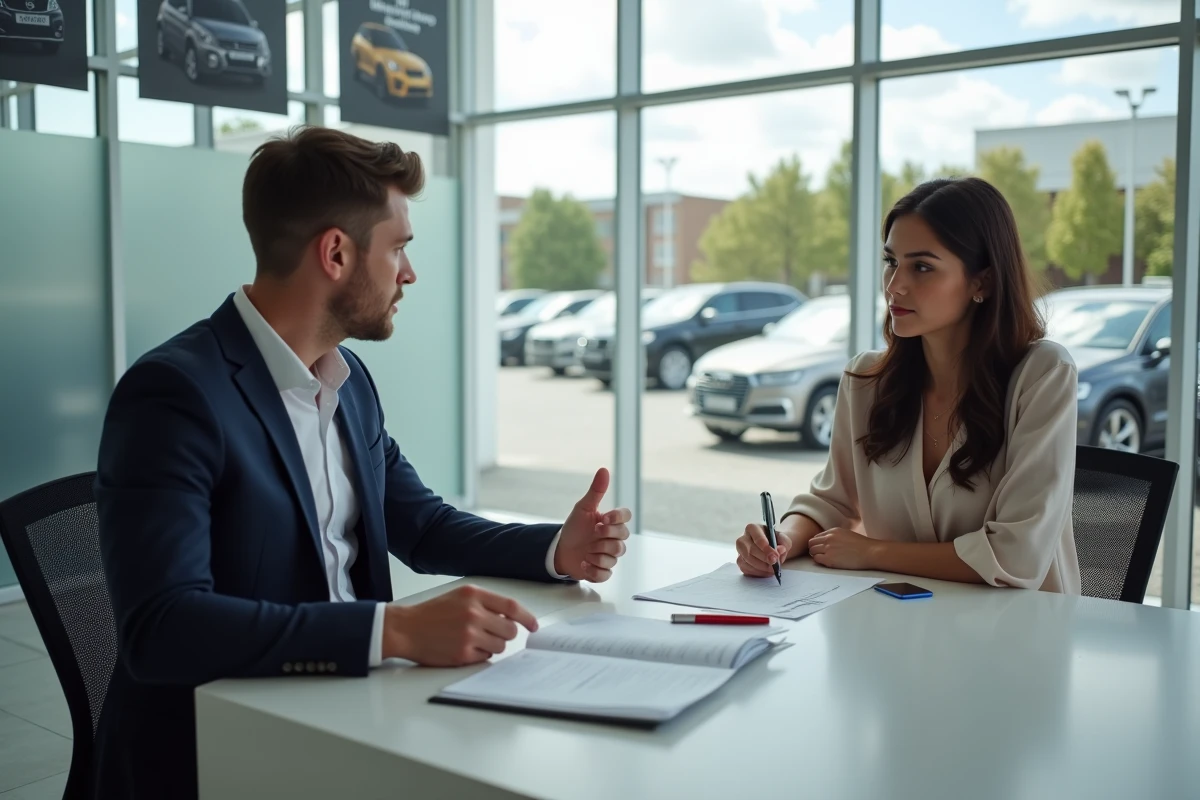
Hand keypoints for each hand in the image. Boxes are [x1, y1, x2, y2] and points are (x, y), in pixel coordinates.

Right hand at [382, 585, 537, 665]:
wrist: (405, 628)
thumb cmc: (432, 613)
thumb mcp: (459, 596)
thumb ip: (485, 603)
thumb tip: (511, 619)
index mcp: (473, 595)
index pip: (511, 607)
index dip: (527, 618)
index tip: (533, 626)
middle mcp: (473, 613)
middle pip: (510, 630)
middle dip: (506, 635)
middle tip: (492, 634)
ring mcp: (468, 635)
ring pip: (500, 646)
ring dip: (492, 645)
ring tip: (474, 640)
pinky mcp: (462, 654)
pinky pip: (485, 658)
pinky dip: (479, 655)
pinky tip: (464, 647)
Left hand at [554, 468, 630, 581]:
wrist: (560, 549)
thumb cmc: (575, 527)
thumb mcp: (583, 508)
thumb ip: (596, 491)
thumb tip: (604, 470)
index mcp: (611, 522)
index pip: (626, 517)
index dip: (618, 518)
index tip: (604, 518)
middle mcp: (613, 538)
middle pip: (623, 537)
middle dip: (606, 536)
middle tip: (593, 533)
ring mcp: (609, 555)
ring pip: (615, 556)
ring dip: (598, 553)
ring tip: (586, 550)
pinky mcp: (602, 571)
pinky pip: (606, 573)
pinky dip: (594, 570)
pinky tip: (584, 563)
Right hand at [735, 524, 794, 577]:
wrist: (772, 548)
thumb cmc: (776, 541)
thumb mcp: (784, 539)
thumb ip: (784, 543)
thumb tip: (780, 550)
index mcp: (753, 528)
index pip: (757, 537)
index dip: (766, 548)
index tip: (775, 556)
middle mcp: (743, 538)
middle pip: (750, 550)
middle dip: (764, 558)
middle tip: (775, 563)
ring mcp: (740, 551)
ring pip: (747, 560)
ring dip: (761, 567)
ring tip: (773, 568)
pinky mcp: (740, 561)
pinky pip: (746, 569)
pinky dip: (757, 572)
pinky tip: (766, 571)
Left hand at [808, 528, 877, 570]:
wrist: (870, 552)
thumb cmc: (862, 545)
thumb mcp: (847, 534)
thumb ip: (835, 536)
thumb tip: (828, 542)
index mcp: (833, 531)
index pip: (817, 536)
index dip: (818, 543)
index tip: (821, 549)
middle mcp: (828, 538)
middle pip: (811, 543)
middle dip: (814, 549)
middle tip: (821, 554)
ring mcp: (828, 548)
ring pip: (812, 551)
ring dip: (816, 555)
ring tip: (825, 559)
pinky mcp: (829, 559)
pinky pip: (816, 559)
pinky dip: (819, 561)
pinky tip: (828, 562)